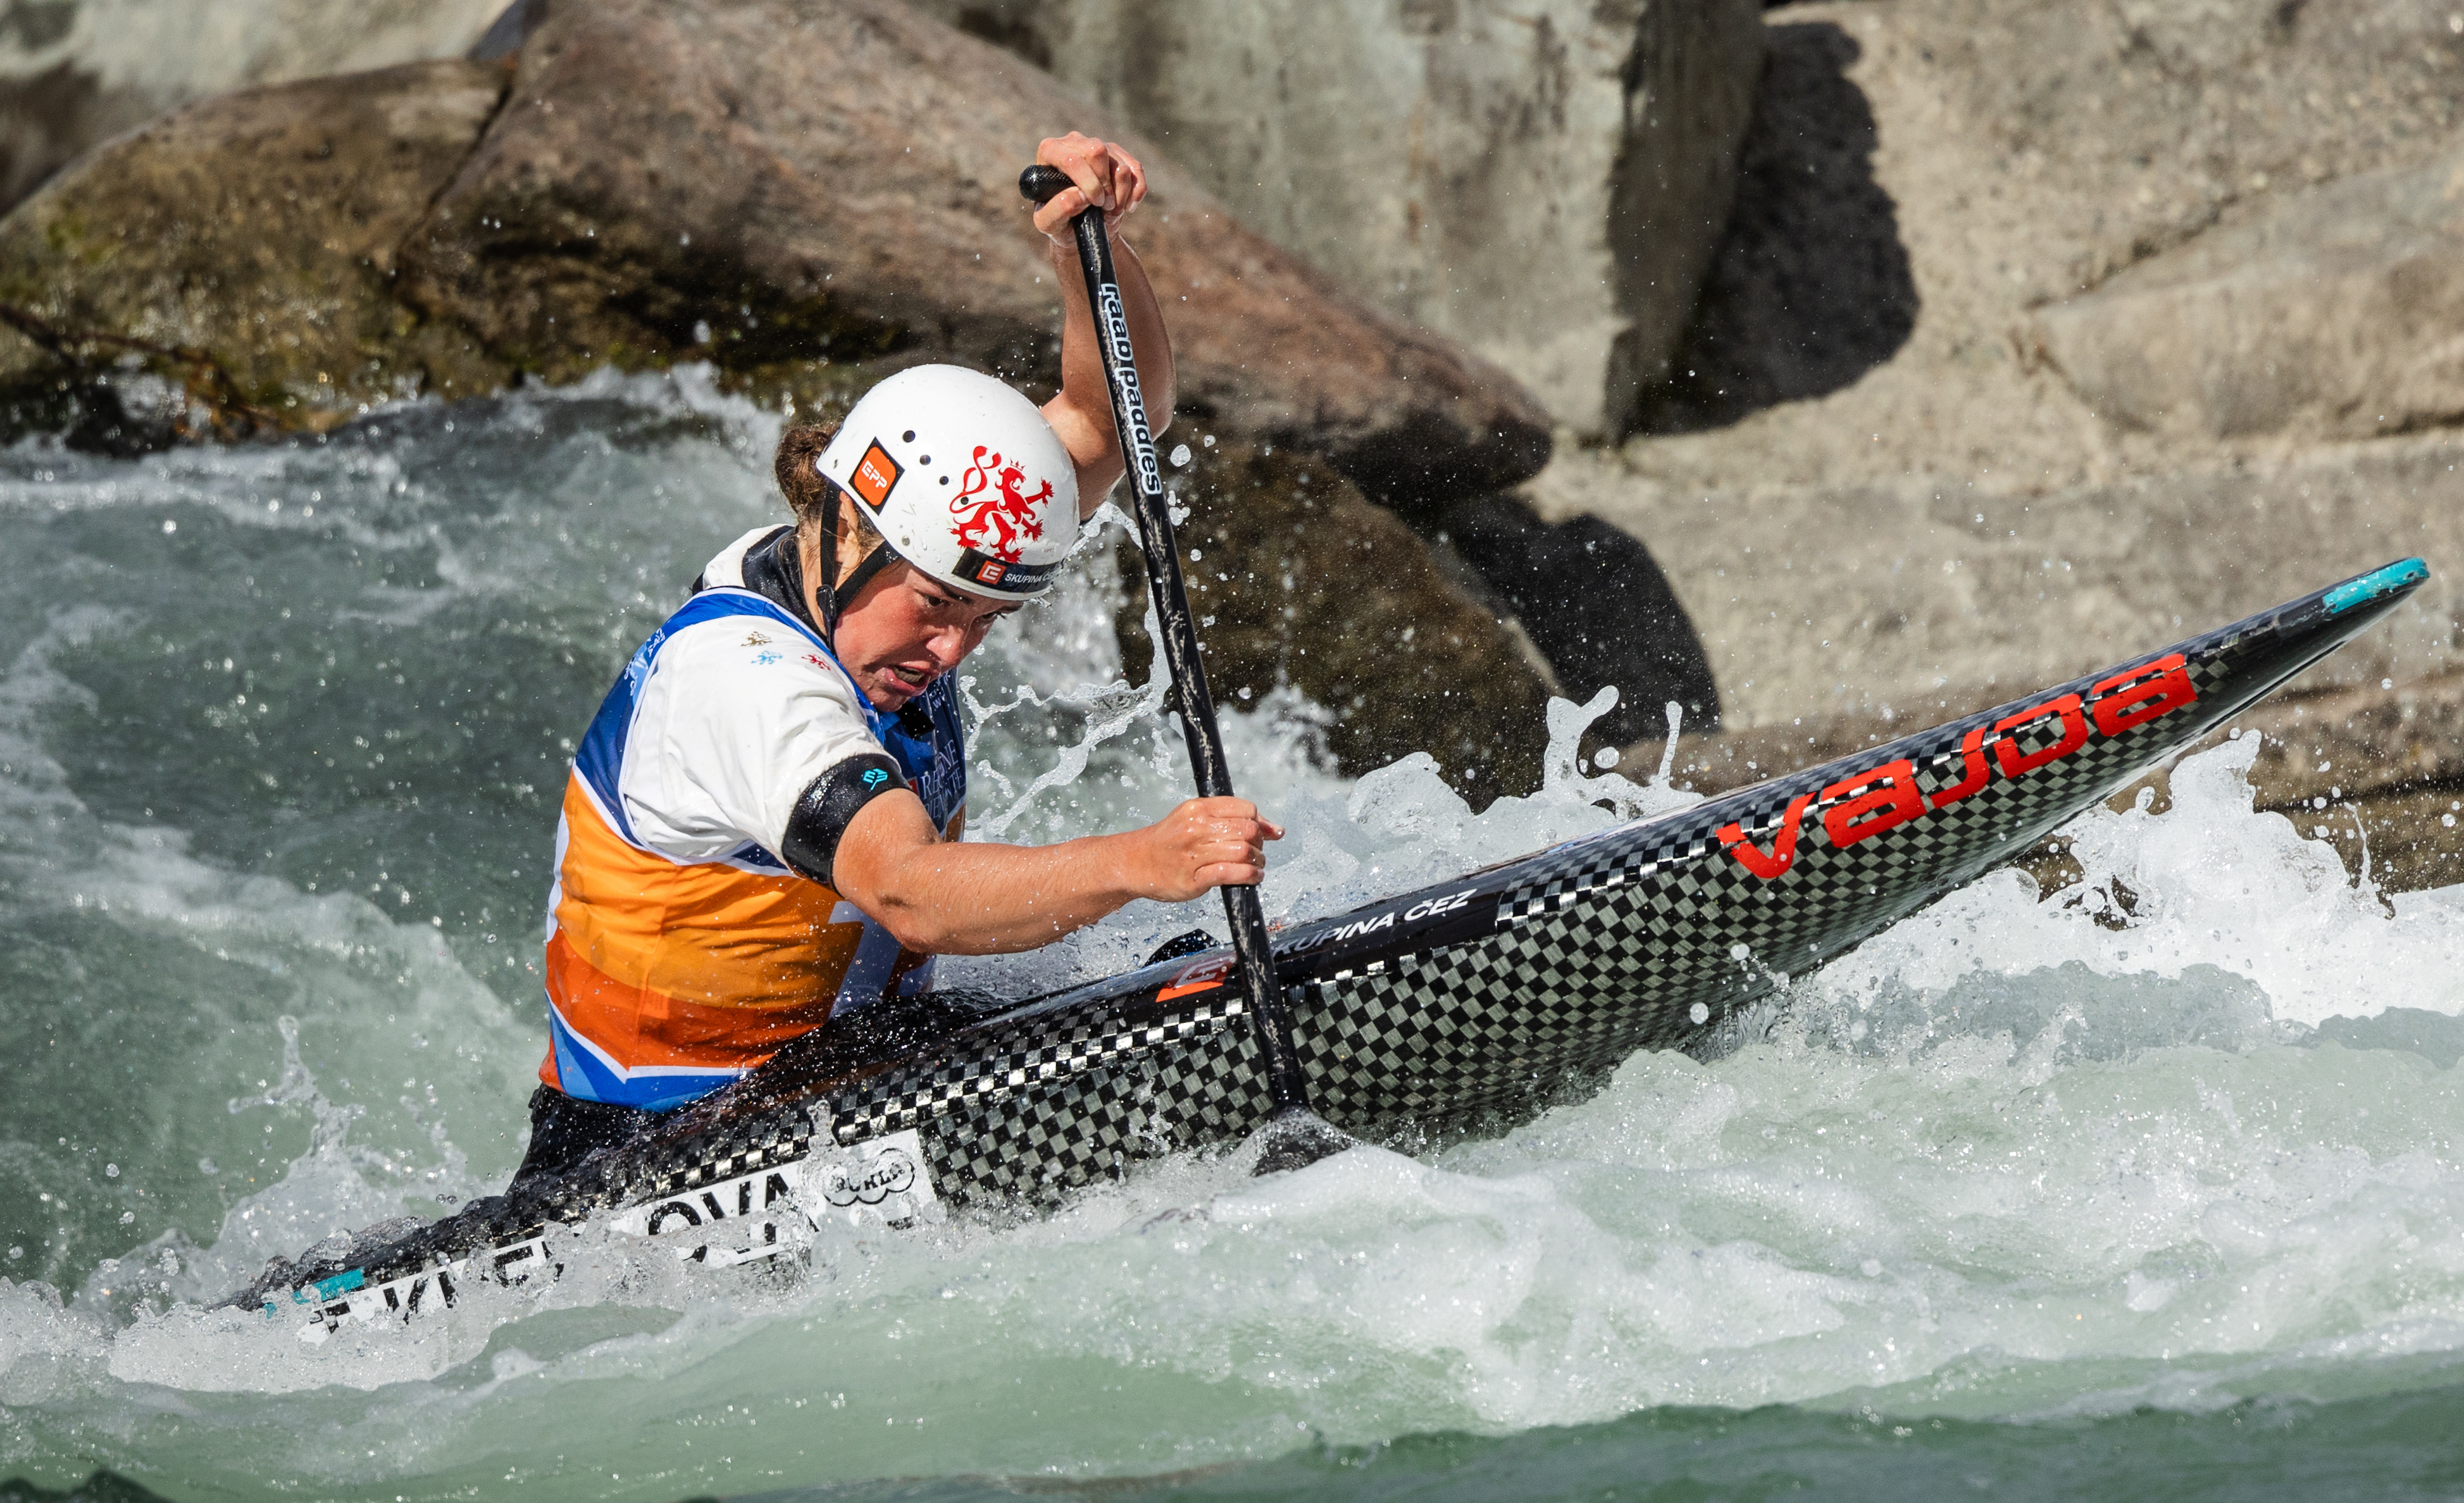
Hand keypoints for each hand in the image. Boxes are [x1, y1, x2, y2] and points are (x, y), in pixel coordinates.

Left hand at [1033, 132, 1148, 240]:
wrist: (1079, 225)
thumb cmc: (1059, 222)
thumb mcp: (1049, 224)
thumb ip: (1057, 210)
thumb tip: (1080, 195)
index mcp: (1050, 151)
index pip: (1073, 159)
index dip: (1089, 183)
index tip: (1095, 203)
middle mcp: (1072, 142)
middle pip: (1097, 150)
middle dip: (1106, 185)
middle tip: (1105, 207)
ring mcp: (1096, 145)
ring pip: (1119, 163)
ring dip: (1121, 193)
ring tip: (1112, 211)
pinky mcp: (1116, 153)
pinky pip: (1135, 168)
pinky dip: (1137, 190)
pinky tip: (1129, 206)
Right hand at [1130, 798, 1282, 900]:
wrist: (1136, 862)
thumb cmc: (1169, 841)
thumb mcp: (1195, 817)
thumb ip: (1231, 818)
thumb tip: (1276, 829)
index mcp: (1198, 809)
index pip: (1246, 809)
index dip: (1260, 822)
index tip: (1262, 833)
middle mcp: (1196, 828)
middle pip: (1248, 831)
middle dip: (1260, 843)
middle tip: (1257, 852)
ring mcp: (1194, 854)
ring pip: (1243, 852)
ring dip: (1258, 861)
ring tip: (1256, 866)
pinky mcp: (1194, 879)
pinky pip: (1231, 874)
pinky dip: (1250, 876)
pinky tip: (1253, 877)